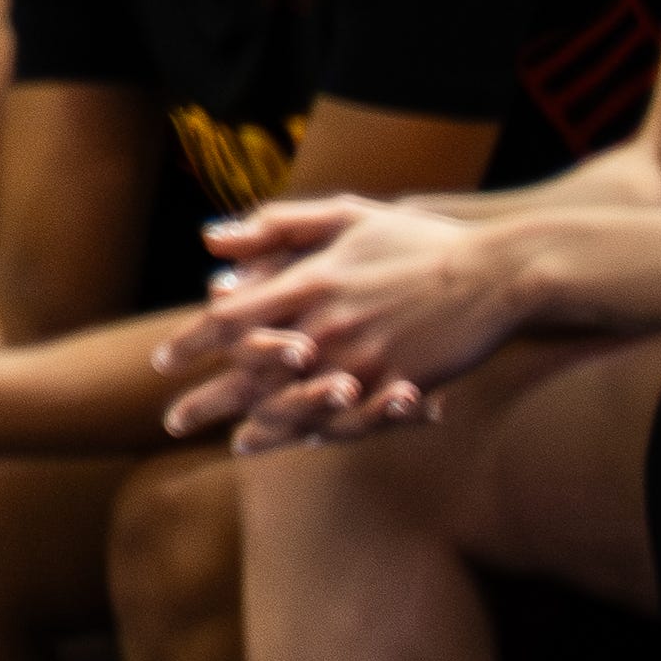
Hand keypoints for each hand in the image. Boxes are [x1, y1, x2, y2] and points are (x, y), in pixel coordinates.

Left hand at [152, 194, 524, 447]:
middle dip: (207, 401)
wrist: (498, 273)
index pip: (228, 320)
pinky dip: (320, 434)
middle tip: (173, 422)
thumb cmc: (420, 240)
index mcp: (308, 283)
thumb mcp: (348, 215)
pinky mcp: (399, 386)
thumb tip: (214, 240)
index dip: (191, 344)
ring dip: (258, 428)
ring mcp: (363, 361)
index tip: (161, 362)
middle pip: (249, 374)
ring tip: (234, 444)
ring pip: (294, 407)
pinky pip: (348, 421)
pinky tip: (302, 442)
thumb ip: (279, 225)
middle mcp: (326, 327)